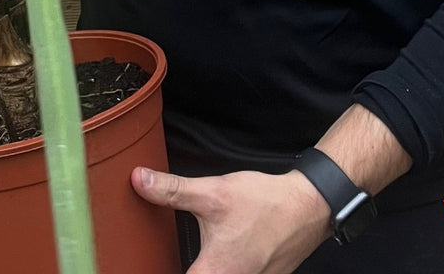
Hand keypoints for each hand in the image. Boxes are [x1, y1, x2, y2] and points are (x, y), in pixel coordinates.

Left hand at [132, 166, 331, 273]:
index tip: (136, 267)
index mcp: (214, 273)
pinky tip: (214, 253)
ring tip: (177, 255)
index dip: (154, 271)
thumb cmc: (263, 203)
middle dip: (176, 265)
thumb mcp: (213, 192)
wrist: (307, 208)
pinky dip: (218, 267)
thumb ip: (173, 191)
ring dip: (200, 266)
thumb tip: (138, 180)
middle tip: (159, 257)